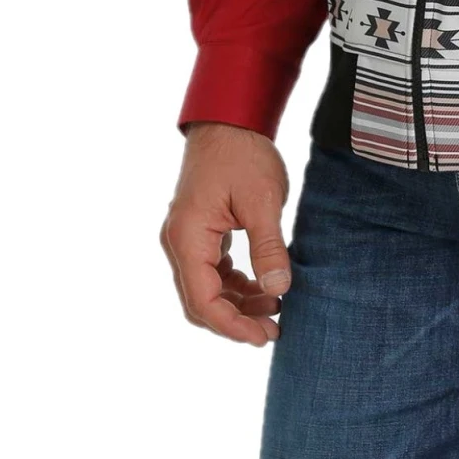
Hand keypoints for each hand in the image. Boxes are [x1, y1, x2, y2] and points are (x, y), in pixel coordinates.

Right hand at [161, 122, 291, 345]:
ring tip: (275, 306)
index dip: (232, 325)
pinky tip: (262, 285)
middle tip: (273, 330)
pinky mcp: (199, 230)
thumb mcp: (262, 201)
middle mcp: (179, 242)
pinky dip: (234, 283)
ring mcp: (187, 236)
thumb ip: (268, 247)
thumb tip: (278, 289)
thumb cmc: (243, 155)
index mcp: (188, 237)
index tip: (263, 336)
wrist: (230, 121)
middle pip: (200, 300)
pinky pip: (212, 269)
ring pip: (206, 287)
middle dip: (235, 319)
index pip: (202, 300)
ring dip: (237, 301)